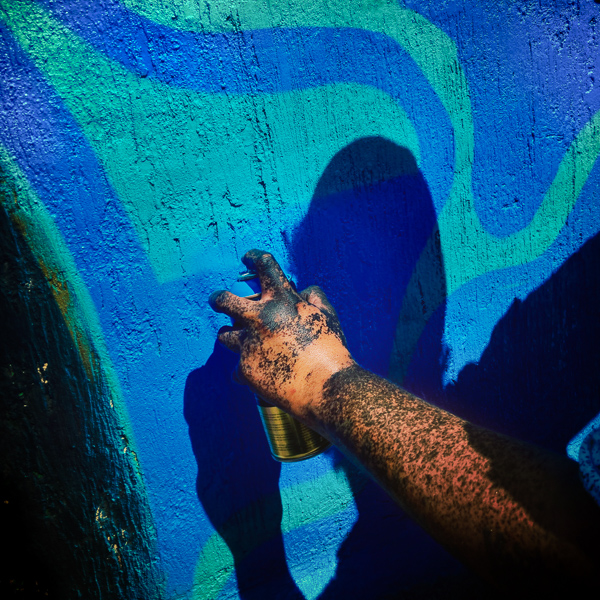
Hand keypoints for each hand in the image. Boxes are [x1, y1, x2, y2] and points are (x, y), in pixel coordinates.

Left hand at [209, 250, 353, 421]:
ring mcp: (249, 344)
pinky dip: (248, 369)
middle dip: (217, 299)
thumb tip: (299, 291)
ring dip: (231, 336)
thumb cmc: (331, 351)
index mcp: (282, 300)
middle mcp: (260, 318)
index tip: (248, 258)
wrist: (325, 388)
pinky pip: (237, 368)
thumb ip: (313, 297)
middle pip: (222, 300)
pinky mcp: (245, 369)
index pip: (263, 265)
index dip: (253, 257)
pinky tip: (261, 373)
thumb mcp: (329, 315)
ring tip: (242, 341)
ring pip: (224, 335)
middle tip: (219, 301)